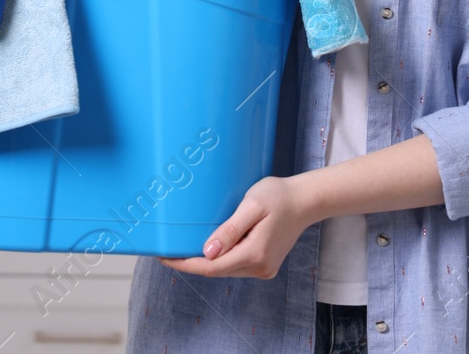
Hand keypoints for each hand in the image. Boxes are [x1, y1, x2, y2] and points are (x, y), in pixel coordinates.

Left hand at [158, 176, 315, 279]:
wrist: (305, 201)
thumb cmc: (279, 196)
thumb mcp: (252, 206)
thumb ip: (230, 230)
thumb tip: (208, 251)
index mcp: (254, 254)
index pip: (211, 267)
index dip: (185, 265)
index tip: (164, 258)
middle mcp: (259, 267)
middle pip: (216, 270)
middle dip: (191, 262)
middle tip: (167, 250)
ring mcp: (263, 269)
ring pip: (226, 269)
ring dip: (206, 261)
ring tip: (184, 247)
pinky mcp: (265, 265)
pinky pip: (236, 265)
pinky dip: (221, 259)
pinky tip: (211, 247)